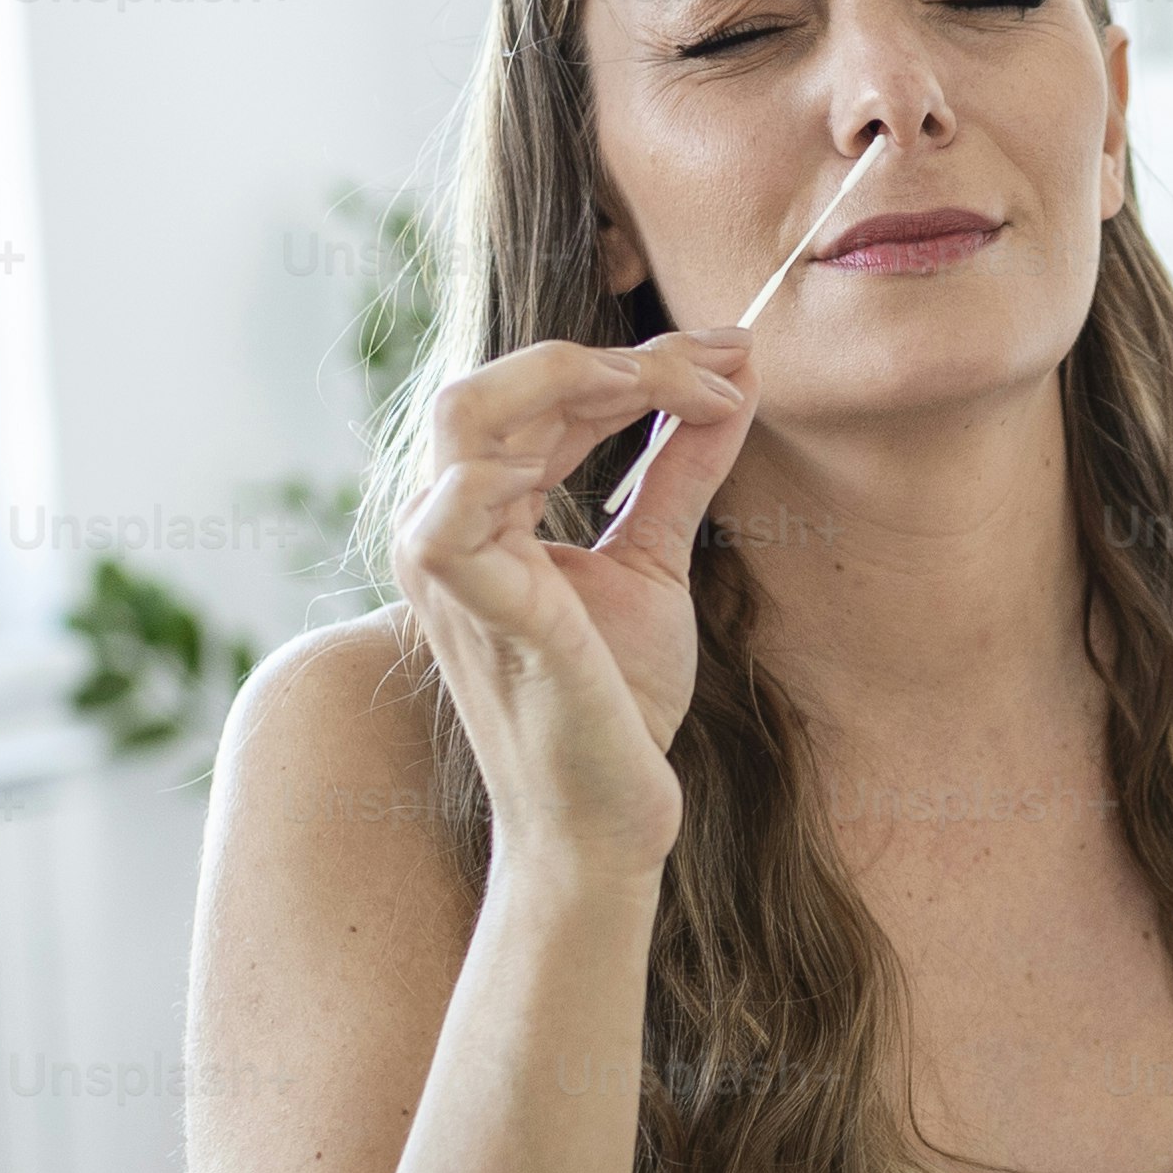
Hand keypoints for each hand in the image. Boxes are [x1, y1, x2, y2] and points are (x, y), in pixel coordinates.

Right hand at [386, 329, 754, 869]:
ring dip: (575, 382)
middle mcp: (438, 527)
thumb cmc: (615, 702)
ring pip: (467, 416)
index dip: (636, 364)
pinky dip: (519, 467)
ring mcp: (445, 568)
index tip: (731, 355)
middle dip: (615, 359)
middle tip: (719, 364)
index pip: (537, 399)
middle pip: (498, 386)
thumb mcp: (655, 561)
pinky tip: (608, 451)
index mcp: (473, 511)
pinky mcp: (478, 611)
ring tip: (672, 392)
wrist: (606, 817)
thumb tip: (733, 380)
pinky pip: (455, 517)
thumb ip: (680, 468)